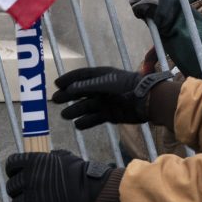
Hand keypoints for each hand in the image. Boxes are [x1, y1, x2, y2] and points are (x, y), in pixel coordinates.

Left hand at [2, 149, 115, 201]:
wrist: (94, 197)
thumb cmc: (83, 176)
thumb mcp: (63, 158)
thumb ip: (48, 159)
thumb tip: (43, 160)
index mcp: (33, 162)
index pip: (11, 164)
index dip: (13, 171)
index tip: (17, 176)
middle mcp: (28, 180)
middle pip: (11, 187)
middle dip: (18, 192)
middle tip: (27, 196)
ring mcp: (31, 200)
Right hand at [52, 65, 175, 129]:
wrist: (146, 101)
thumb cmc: (126, 87)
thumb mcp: (105, 83)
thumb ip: (87, 86)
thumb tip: (70, 89)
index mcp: (101, 76)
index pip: (80, 76)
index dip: (68, 79)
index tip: (56, 84)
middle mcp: (102, 89)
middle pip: (81, 92)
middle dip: (68, 96)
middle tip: (55, 100)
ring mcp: (106, 102)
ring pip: (86, 106)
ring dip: (75, 110)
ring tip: (64, 115)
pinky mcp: (111, 115)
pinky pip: (95, 118)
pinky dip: (86, 122)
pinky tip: (77, 125)